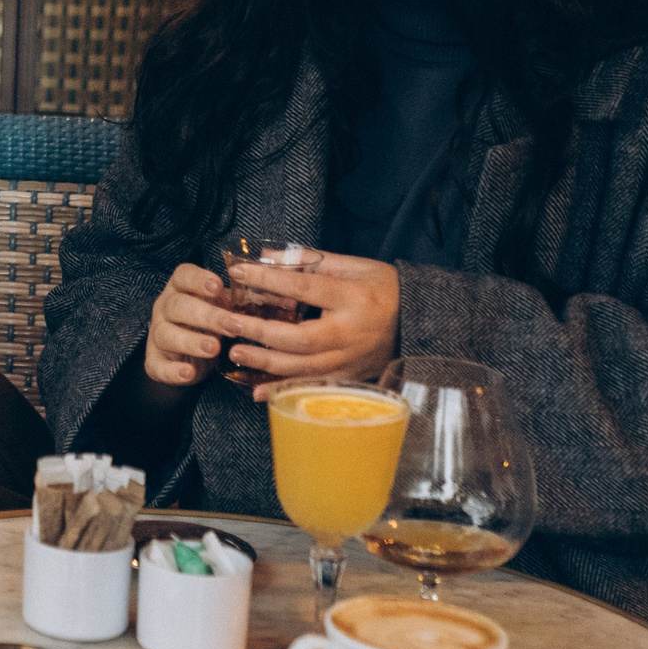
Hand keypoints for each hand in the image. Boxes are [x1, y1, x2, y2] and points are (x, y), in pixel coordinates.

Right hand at [143, 262, 232, 387]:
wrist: (187, 358)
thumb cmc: (209, 325)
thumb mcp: (221, 308)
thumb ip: (236, 301)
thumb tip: (271, 293)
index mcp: (181, 290)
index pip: (183, 276)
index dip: (198, 279)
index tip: (217, 286)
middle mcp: (165, 309)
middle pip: (177, 306)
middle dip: (205, 315)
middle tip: (231, 325)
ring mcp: (157, 335)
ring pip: (166, 334)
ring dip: (191, 341)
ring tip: (214, 349)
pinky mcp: (155, 362)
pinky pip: (159, 366)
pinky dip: (173, 370)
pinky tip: (189, 372)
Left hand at [222, 251, 400, 399]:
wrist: (418, 321)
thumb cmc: (382, 289)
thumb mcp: (353, 266)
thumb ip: (310, 260)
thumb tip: (265, 255)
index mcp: (353, 299)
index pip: (305, 288)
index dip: (269, 280)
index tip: (238, 271)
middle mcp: (351, 334)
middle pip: (301, 338)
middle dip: (261, 332)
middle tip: (229, 324)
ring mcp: (352, 360)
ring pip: (304, 368)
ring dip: (266, 364)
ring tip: (235, 353)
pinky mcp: (350, 378)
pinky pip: (313, 387)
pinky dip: (284, 390)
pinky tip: (257, 392)